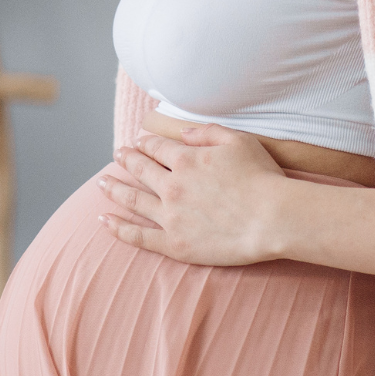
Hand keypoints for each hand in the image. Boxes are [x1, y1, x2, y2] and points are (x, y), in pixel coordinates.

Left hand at [97, 116, 288, 265]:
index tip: (139, 142)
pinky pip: (139, 236)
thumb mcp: (239, 141)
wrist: (273, 218)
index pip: (157, 148)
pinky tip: (104, 220)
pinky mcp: (174, 244)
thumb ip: (207, 132)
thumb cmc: (262, 178)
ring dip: (114, 189)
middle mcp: (172, 185)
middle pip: (140, 170)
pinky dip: (118, 228)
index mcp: (186, 159)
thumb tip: (183, 131)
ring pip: (132, 199)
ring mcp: (170, 216)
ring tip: (102, 183)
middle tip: (118, 155)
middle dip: (127, 159)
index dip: (146, 143)